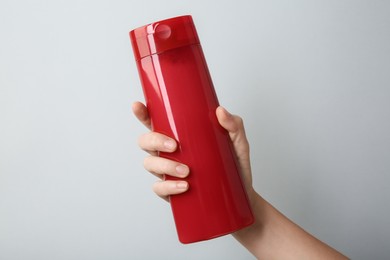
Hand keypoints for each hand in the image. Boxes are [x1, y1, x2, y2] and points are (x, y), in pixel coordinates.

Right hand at [132, 101, 254, 202]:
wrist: (241, 194)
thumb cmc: (235, 165)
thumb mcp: (238, 143)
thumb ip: (233, 125)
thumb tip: (220, 111)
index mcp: (178, 135)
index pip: (155, 122)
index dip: (143, 114)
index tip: (139, 106)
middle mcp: (168, 152)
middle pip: (146, 142)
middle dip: (154, 141)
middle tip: (175, 146)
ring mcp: (168, 172)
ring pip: (150, 164)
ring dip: (164, 166)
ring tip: (186, 171)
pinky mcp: (172, 190)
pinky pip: (159, 188)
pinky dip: (169, 187)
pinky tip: (183, 186)